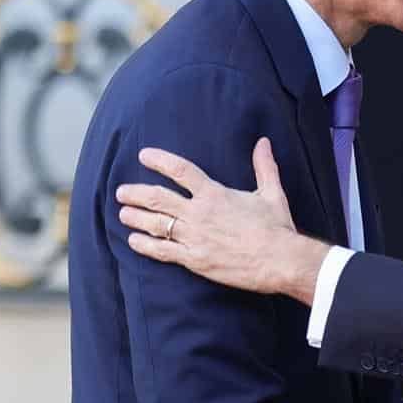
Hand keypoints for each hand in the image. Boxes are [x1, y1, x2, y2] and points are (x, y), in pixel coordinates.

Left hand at [117, 141, 326, 302]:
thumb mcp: (272, 193)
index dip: (159, 160)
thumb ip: (264, 167)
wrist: (280, 261)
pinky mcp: (194, 260)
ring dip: (134, 217)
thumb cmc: (277, 228)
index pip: (180, 170)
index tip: (144, 155)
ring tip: (122, 213)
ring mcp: (194, 238)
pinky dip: (144, 245)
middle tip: (122, 191)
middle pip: (156, 198)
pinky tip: (133, 241)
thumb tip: (264, 142)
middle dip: (135, 193)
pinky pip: (162, 251)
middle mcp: (199, 214)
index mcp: (215, 194)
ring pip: (154, 224)